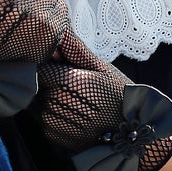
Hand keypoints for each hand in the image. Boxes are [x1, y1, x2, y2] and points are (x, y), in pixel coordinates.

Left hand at [36, 29, 171, 170]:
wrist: (133, 134)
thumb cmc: (119, 96)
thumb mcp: (102, 68)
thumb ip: (75, 50)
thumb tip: (57, 32)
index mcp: (67, 81)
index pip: (39, 68)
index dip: (48, 66)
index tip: (60, 68)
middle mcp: (56, 102)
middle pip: (38, 86)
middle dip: (50, 84)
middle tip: (74, 88)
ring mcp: (53, 122)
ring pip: (39, 104)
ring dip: (51, 102)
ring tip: (77, 104)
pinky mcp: (54, 138)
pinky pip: (45, 122)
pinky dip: (55, 118)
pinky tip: (75, 118)